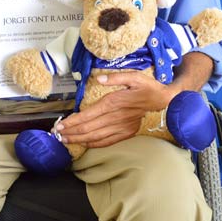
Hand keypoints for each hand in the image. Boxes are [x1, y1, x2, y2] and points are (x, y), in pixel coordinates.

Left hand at [55, 71, 178, 148]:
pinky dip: (94, 144)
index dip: (72, 121)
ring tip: (66, 140)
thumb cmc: (148, 88)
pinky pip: (107, 141)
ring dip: (79, 139)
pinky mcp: (126, 133)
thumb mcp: (134, 76)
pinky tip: (84, 144)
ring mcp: (121, 127)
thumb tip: (101, 78)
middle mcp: (116, 117)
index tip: (60, 124)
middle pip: (88, 128)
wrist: (164, 102)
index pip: (88, 114)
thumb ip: (116, 77)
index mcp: (114, 102)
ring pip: (95, 136)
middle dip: (71, 132)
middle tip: (57, 134)